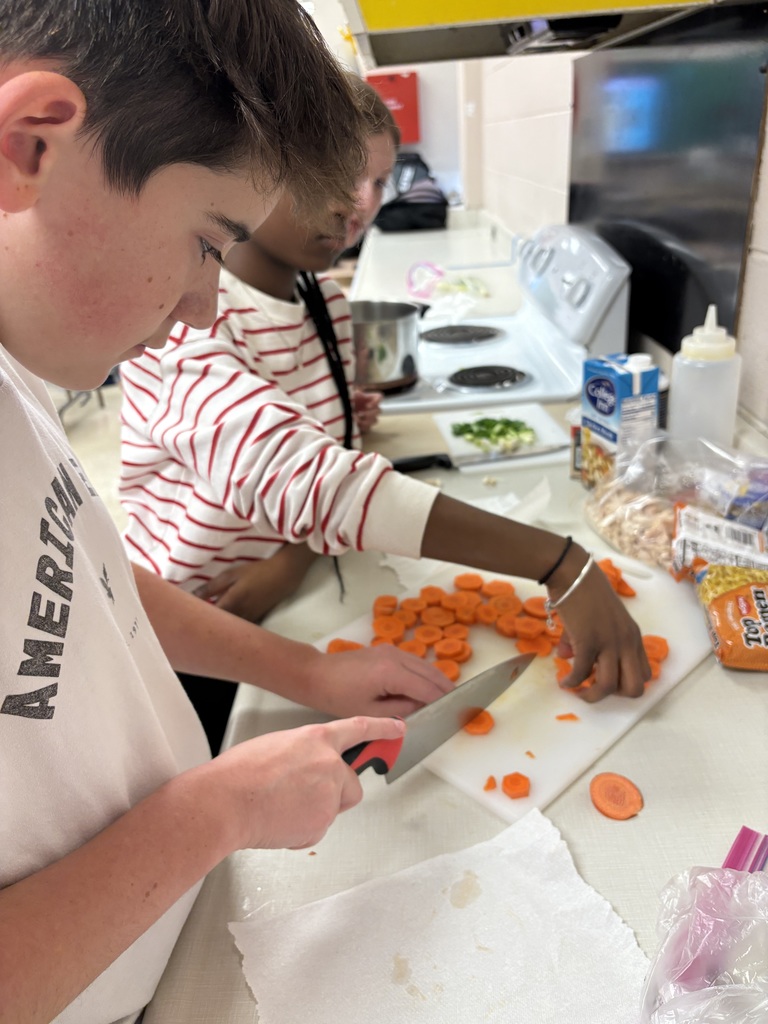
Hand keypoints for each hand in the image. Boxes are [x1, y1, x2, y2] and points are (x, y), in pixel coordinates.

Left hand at [194, 544, 317, 622]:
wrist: (285, 575)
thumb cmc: (257, 571)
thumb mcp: (232, 574)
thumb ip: (212, 586)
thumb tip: (193, 596)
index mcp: (232, 603)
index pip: (209, 619)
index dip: (196, 622)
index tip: (185, 621)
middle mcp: (240, 616)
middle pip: (218, 629)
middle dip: (205, 629)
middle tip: (192, 627)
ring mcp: (249, 620)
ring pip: (229, 632)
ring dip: (218, 630)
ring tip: (206, 627)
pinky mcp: (256, 620)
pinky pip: (239, 630)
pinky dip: (230, 630)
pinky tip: (224, 626)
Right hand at [213, 716, 406, 849]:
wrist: (227, 801)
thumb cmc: (239, 774)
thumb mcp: (275, 746)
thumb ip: (302, 754)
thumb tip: (305, 769)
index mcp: (316, 739)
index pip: (358, 729)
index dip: (381, 728)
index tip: (398, 729)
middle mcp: (329, 764)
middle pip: (352, 784)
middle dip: (337, 794)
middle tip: (305, 798)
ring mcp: (329, 794)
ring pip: (332, 809)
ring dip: (314, 812)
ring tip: (280, 808)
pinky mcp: (322, 822)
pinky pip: (316, 830)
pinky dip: (301, 831)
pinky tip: (278, 821)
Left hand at [302, 643, 453, 717]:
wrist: (316, 675)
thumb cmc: (338, 697)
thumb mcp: (370, 712)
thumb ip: (401, 711)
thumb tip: (424, 709)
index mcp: (392, 673)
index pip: (427, 689)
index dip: (445, 702)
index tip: (459, 713)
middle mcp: (396, 656)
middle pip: (431, 673)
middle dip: (447, 690)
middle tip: (462, 706)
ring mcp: (392, 650)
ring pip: (425, 665)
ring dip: (438, 681)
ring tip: (450, 699)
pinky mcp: (387, 650)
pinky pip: (414, 662)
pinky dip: (425, 674)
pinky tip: (429, 688)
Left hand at [351, 387, 381, 432]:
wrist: (342, 413)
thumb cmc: (348, 402)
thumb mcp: (351, 396)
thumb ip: (355, 394)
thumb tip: (358, 393)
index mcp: (369, 398)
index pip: (379, 397)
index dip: (376, 401)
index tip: (367, 406)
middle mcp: (372, 408)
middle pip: (379, 410)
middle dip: (369, 413)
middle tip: (360, 414)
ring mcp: (370, 417)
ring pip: (375, 420)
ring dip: (365, 421)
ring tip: (355, 420)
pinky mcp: (366, 426)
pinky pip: (368, 427)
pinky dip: (362, 426)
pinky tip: (355, 424)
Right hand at [551, 557, 649, 701]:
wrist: (573, 573)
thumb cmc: (585, 591)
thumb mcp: (597, 619)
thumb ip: (586, 640)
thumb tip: (566, 656)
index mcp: (633, 636)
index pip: (644, 674)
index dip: (626, 684)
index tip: (606, 680)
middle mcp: (627, 642)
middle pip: (634, 688)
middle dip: (614, 695)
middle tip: (595, 688)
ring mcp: (609, 643)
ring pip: (608, 686)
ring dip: (591, 695)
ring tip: (578, 691)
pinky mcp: (588, 642)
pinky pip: (581, 673)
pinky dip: (571, 682)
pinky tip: (564, 681)